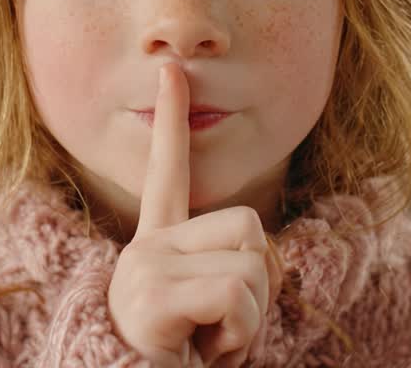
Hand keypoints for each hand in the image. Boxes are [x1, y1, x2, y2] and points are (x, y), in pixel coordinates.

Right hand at [108, 64, 282, 367]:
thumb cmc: (183, 365)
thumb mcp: (215, 317)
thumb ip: (235, 274)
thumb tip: (266, 257)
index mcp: (158, 248)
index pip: (168, 175)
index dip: (172, 121)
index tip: (173, 72)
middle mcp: (145, 248)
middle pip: (249, 228)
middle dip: (259, 286)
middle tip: (218, 331)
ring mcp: (144, 268)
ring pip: (252, 263)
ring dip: (250, 319)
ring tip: (207, 346)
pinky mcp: (151, 294)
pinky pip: (236, 297)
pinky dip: (237, 337)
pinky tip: (200, 354)